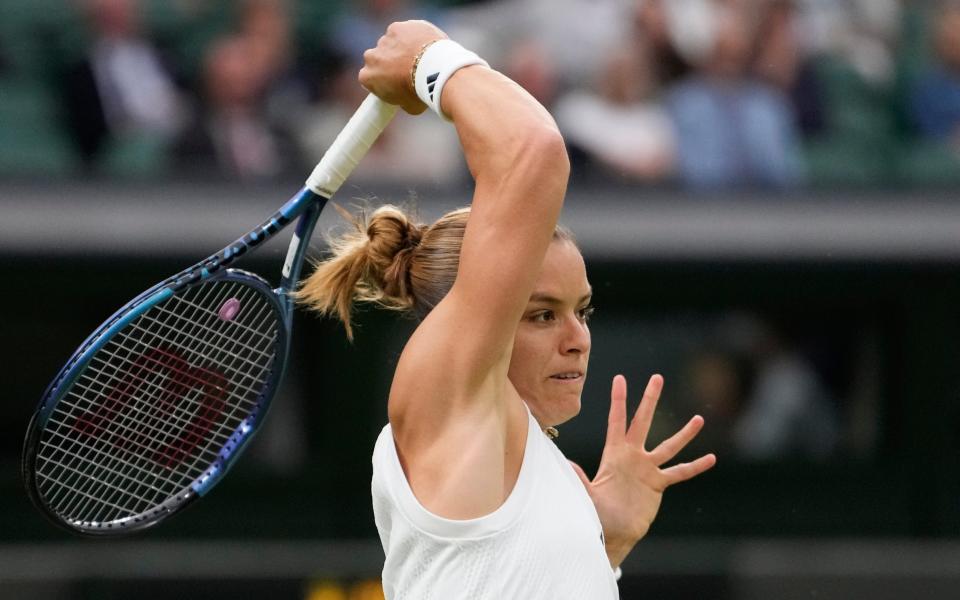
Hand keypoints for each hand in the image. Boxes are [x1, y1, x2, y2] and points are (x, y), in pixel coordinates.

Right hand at [359, 20, 446, 114]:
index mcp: (367, 77)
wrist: (435, 72)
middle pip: (377, 58)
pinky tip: (424, 44)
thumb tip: (405, 99)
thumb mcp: (408, 107)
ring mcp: (383, 40)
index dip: (382, 80)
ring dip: (401, 48)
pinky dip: (411, 36)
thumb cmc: (422, 93)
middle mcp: (371, 57)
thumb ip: (400, 99)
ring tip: (420, 56)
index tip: (394, 83)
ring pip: (390, 43)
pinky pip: (403, 32)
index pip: (369, 78)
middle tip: (407, 69)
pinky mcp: (397, 28)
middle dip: (388, 62)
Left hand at [570, 374, 715, 567]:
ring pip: (668, 446)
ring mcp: (646, 469)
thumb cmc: (595, 513)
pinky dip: (695, 466)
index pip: (617, 420)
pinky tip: (711, 458)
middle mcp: (632, 456)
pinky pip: (680, 472)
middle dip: (649, 400)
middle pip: (642, 421)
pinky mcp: (658, 484)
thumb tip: (568, 464)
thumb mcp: (587, 495)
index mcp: (613, 454)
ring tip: (699, 418)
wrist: (612, 532)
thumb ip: (580, 480)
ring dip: (684, 433)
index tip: (620, 378)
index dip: (618, 400)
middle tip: (657, 378)